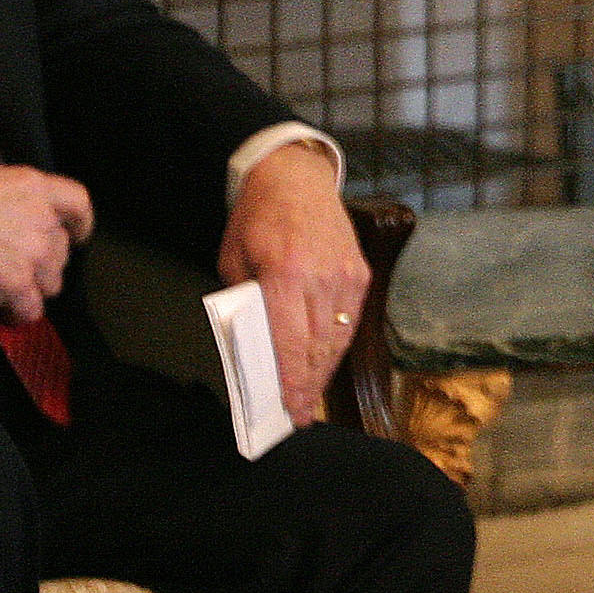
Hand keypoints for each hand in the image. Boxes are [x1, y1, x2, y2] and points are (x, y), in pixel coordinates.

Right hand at [0, 161, 93, 324]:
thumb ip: (16, 197)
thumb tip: (16, 213)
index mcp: (36, 188)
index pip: (79, 205)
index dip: (80, 224)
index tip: (77, 234)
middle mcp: (43, 220)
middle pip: (62, 251)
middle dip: (44, 261)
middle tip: (19, 265)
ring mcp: (32, 254)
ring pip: (52, 283)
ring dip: (33, 287)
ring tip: (9, 286)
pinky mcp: (15, 283)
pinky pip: (30, 309)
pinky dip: (18, 313)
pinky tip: (5, 309)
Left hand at [220, 139, 369, 425]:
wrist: (295, 177)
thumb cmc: (257, 218)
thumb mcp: (233, 259)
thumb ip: (245, 303)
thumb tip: (255, 346)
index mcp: (285, 273)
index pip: (290, 341)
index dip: (291, 380)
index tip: (291, 408)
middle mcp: (321, 277)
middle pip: (317, 347)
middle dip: (308, 385)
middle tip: (300, 415)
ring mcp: (346, 276)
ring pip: (338, 338)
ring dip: (323, 371)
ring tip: (312, 397)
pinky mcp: (360, 273)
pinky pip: (350, 321)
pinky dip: (337, 345)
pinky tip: (325, 363)